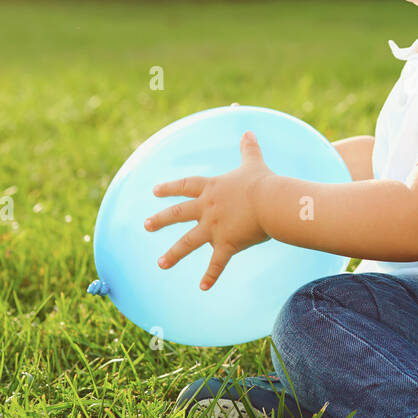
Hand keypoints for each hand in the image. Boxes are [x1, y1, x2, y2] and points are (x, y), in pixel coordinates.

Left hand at [143, 131, 272, 289]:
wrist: (271, 202)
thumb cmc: (263, 182)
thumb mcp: (253, 162)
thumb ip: (248, 148)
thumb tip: (248, 130)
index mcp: (212, 189)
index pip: (186, 186)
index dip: (170, 187)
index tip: (155, 191)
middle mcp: (207, 208)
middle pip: (178, 213)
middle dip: (160, 220)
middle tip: (146, 225)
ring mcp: (214, 228)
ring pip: (188, 242)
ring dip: (174, 254)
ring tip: (161, 264)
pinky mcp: (227, 244)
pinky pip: (217, 263)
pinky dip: (211, 276)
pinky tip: (203, 287)